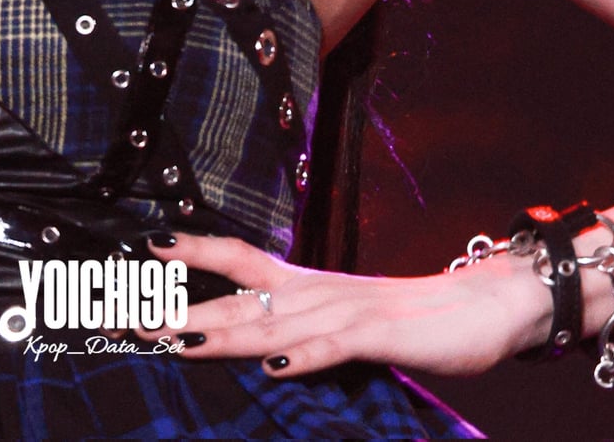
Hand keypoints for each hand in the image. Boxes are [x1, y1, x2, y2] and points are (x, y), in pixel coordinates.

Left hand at [143, 233, 551, 379]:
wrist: (483, 306)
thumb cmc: (410, 317)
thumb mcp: (345, 319)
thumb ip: (302, 328)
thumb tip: (257, 340)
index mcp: (306, 284)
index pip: (239, 257)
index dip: (194, 251)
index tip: (145, 248)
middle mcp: (316, 291)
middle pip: (238, 297)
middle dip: (181, 309)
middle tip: (130, 316)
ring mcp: (347, 310)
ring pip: (274, 321)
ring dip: (223, 333)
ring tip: (176, 341)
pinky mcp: (380, 335)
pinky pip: (336, 346)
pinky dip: (305, 355)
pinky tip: (278, 365)